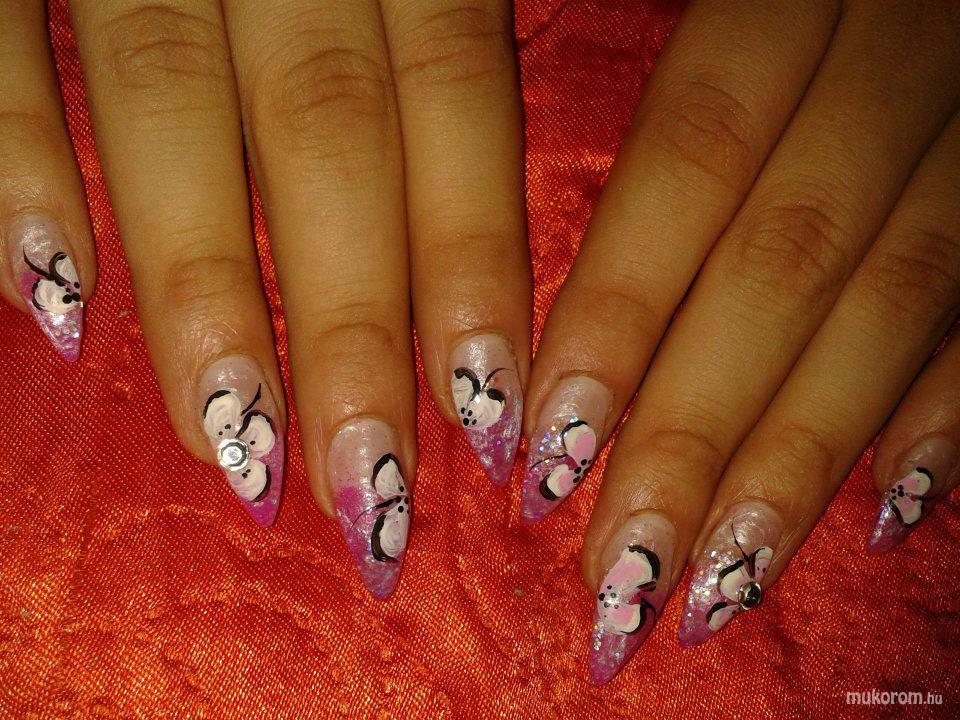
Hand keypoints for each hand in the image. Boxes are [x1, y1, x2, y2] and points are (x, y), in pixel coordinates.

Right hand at [0, 0, 529, 598]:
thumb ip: (447, 35)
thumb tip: (478, 247)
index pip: (454, 94)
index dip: (474, 258)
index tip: (488, 417)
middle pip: (325, 132)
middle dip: (350, 322)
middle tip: (369, 492)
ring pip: (167, 109)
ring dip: (199, 290)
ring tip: (233, 443)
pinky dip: (13, 168)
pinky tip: (54, 306)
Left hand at [519, 0, 959, 681]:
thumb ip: (666, 117)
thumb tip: (554, 301)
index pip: (692, 160)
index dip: (619, 311)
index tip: (547, 447)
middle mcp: (898, 59)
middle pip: (785, 264)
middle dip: (695, 428)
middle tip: (619, 569)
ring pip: (895, 305)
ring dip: (802, 457)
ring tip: (720, 581)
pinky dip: (949, 412)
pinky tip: (889, 509)